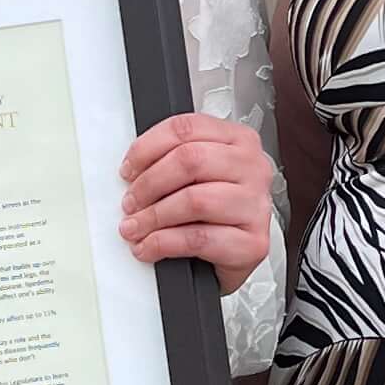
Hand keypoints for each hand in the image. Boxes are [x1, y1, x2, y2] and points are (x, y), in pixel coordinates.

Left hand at [119, 113, 274, 290]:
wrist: (236, 256)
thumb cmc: (215, 213)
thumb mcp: (197, 176)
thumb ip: (172, 161)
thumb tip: (133, 172)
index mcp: (238, 140)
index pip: (186, 128)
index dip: (147, 148)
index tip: (129, 169)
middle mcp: (252, 168)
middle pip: (190, 160)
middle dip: (149, 183)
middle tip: (130, 202)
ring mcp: (256, 205)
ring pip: (194, 200)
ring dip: (154, 216)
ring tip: (135, 227)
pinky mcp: (253, 243)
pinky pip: (198, 238)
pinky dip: (164, 243)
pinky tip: (150, 246)